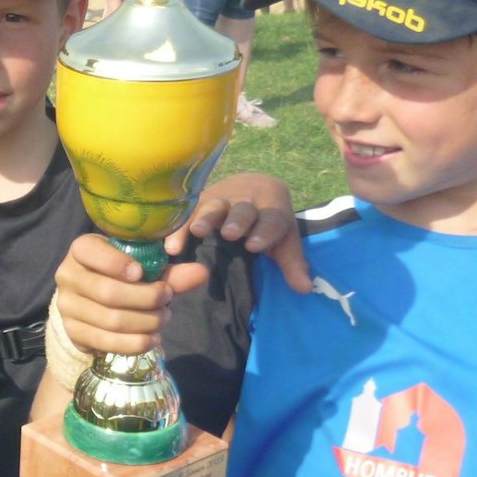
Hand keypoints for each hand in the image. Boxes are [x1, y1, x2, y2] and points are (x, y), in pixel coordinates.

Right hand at [52, 234, 208, 354]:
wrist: (90, 302)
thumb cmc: (120, 277)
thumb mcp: (142, 268)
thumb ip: (170, 272)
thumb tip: (201, 272)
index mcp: (81, 250)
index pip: (89, 251)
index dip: (116, 263)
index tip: (141, 273)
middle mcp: (67, 276)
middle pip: (108, 293)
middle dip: (145, 299)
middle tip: (166, 300)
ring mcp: (67, 306)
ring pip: (112, 320)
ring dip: (146, 323)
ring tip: (162, 319)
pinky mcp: (73, 332)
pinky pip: (107, 342)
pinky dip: (136, 343)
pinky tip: (152, 338)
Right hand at [171, 171, 311, 291]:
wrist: (252, 187)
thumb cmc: (268, 222)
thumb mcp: (284, 240)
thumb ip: (292, 264)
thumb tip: (304, 290)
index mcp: (272, 208)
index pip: (272, 219)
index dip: (264, 231)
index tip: (254, 245)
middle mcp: (247, 200)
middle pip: (243, 210)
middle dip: (237, 220)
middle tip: (230, 233)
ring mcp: (222, 199)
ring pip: (214, 206)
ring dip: (206, 218)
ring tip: (198, 231)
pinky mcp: (200, 201)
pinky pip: (188, 213)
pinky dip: (179, 228)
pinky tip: (171, 245)